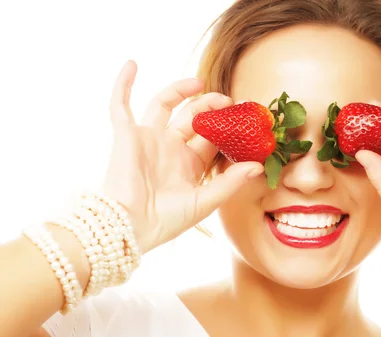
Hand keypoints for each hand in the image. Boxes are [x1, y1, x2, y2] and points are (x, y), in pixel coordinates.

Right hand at [103, 60, 263, 253]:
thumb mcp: (205, 201)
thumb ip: (231, 182)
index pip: (212, 138)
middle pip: (193, 118)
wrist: (131, 227)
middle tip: (228, 101)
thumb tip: (259, 166)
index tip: (248, 117)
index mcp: (189, 165)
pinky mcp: (126, 135)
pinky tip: (132, 64)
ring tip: (200, 83)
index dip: (229, 127)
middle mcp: (170, 149)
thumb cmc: (167, 221)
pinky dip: (123, 84)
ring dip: (181, 90)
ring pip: (165, 105)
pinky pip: (120, 105)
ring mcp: (148, 140)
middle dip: (211, 107)